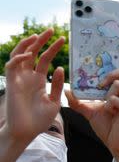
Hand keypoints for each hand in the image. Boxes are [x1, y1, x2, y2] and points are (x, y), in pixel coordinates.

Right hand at [2, 29, 64, 143]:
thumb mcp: (54, 101)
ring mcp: (19, 78)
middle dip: (42, 40)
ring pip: (19, 54)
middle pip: (33, 52)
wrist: (27, 132)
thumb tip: (61, 68)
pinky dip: (18, 58)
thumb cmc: (40, 119)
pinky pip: (12, 65)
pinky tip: (28, 55)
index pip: (45, 59)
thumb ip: (58, 86)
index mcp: (39, 80)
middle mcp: (28, 76)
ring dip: (27, 44)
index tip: (64, 39)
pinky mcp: (11, 83)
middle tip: (53, 30)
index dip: (53, 48)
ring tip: (38, 36)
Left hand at [65, 39, 118, 161]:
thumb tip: (66, 90)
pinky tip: (110, 113)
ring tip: (104, 102)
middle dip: (113, 71)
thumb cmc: (106, 126)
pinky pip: (116, 99)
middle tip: (101, 81)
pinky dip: (108, 105)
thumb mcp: (88, 110)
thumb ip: (78, 100)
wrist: (115, 144)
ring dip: (107, 91)